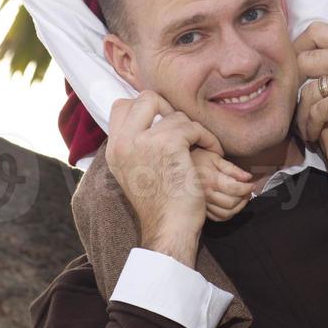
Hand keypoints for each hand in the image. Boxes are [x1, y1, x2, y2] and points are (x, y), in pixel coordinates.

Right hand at [106, 92, 222, 264]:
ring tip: (200, 148)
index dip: (145, 108)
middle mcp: (125, 141)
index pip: (121, 106)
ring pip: (176, 115)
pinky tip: (212, 153)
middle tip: (181, 129)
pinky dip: (208, 138)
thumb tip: (148, 120)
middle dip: (169, 108)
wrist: (170, 228)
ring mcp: (145, 141)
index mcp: (114, 148)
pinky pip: (193, 126)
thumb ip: (134, 145)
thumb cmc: (160, 204)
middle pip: (147, 98)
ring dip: (193, 130)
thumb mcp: (134, 171)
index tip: (163, 123)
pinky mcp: (169, 143)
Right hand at [190, 147, 254, 220]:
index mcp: (210, 179)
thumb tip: (248, 177)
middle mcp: (206, 194)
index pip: (235, 189)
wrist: (175, 164)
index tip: (252, 184)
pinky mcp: (200, 208)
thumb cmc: (196, 157)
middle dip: (244, 197)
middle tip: (248, 190)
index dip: (247, 187)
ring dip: (238, 207)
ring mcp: (202, 203)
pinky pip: (218, 217)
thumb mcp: (214, 157)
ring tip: (242, 197)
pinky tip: (231, 205)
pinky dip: (228, 214)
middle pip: (232, 203)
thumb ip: (232, 169)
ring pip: (226, 213)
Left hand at [294, 23, 327, 190]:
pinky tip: (313, 134)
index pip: (316, 30)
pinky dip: (311, 125)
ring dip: (301, 111)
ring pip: (307, 89)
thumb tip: (322, 56)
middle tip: (294, 96)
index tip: (295, 63)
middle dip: (294, 81)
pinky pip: (316, 111)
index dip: (299, 45)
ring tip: (303, 124)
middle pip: (305, 57)